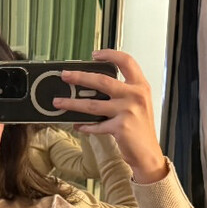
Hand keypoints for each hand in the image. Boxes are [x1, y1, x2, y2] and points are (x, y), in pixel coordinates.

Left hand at [54, 50, 169, 182]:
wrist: (148, 153)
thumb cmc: (141, 129)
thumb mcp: (138, 104)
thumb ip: (122, 92)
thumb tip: (93, 86)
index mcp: (140, 86)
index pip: (126, 61)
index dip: (110, 54)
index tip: (94, 55)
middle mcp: (135, 96)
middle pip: (102, 80)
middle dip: (80, 77)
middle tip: (65, 75)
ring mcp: (127, 111)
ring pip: (92, 104)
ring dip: (72, 103)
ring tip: (58, 102)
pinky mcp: (120, 127)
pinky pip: (95, 125)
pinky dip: (85, 126)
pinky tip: (77, 124)